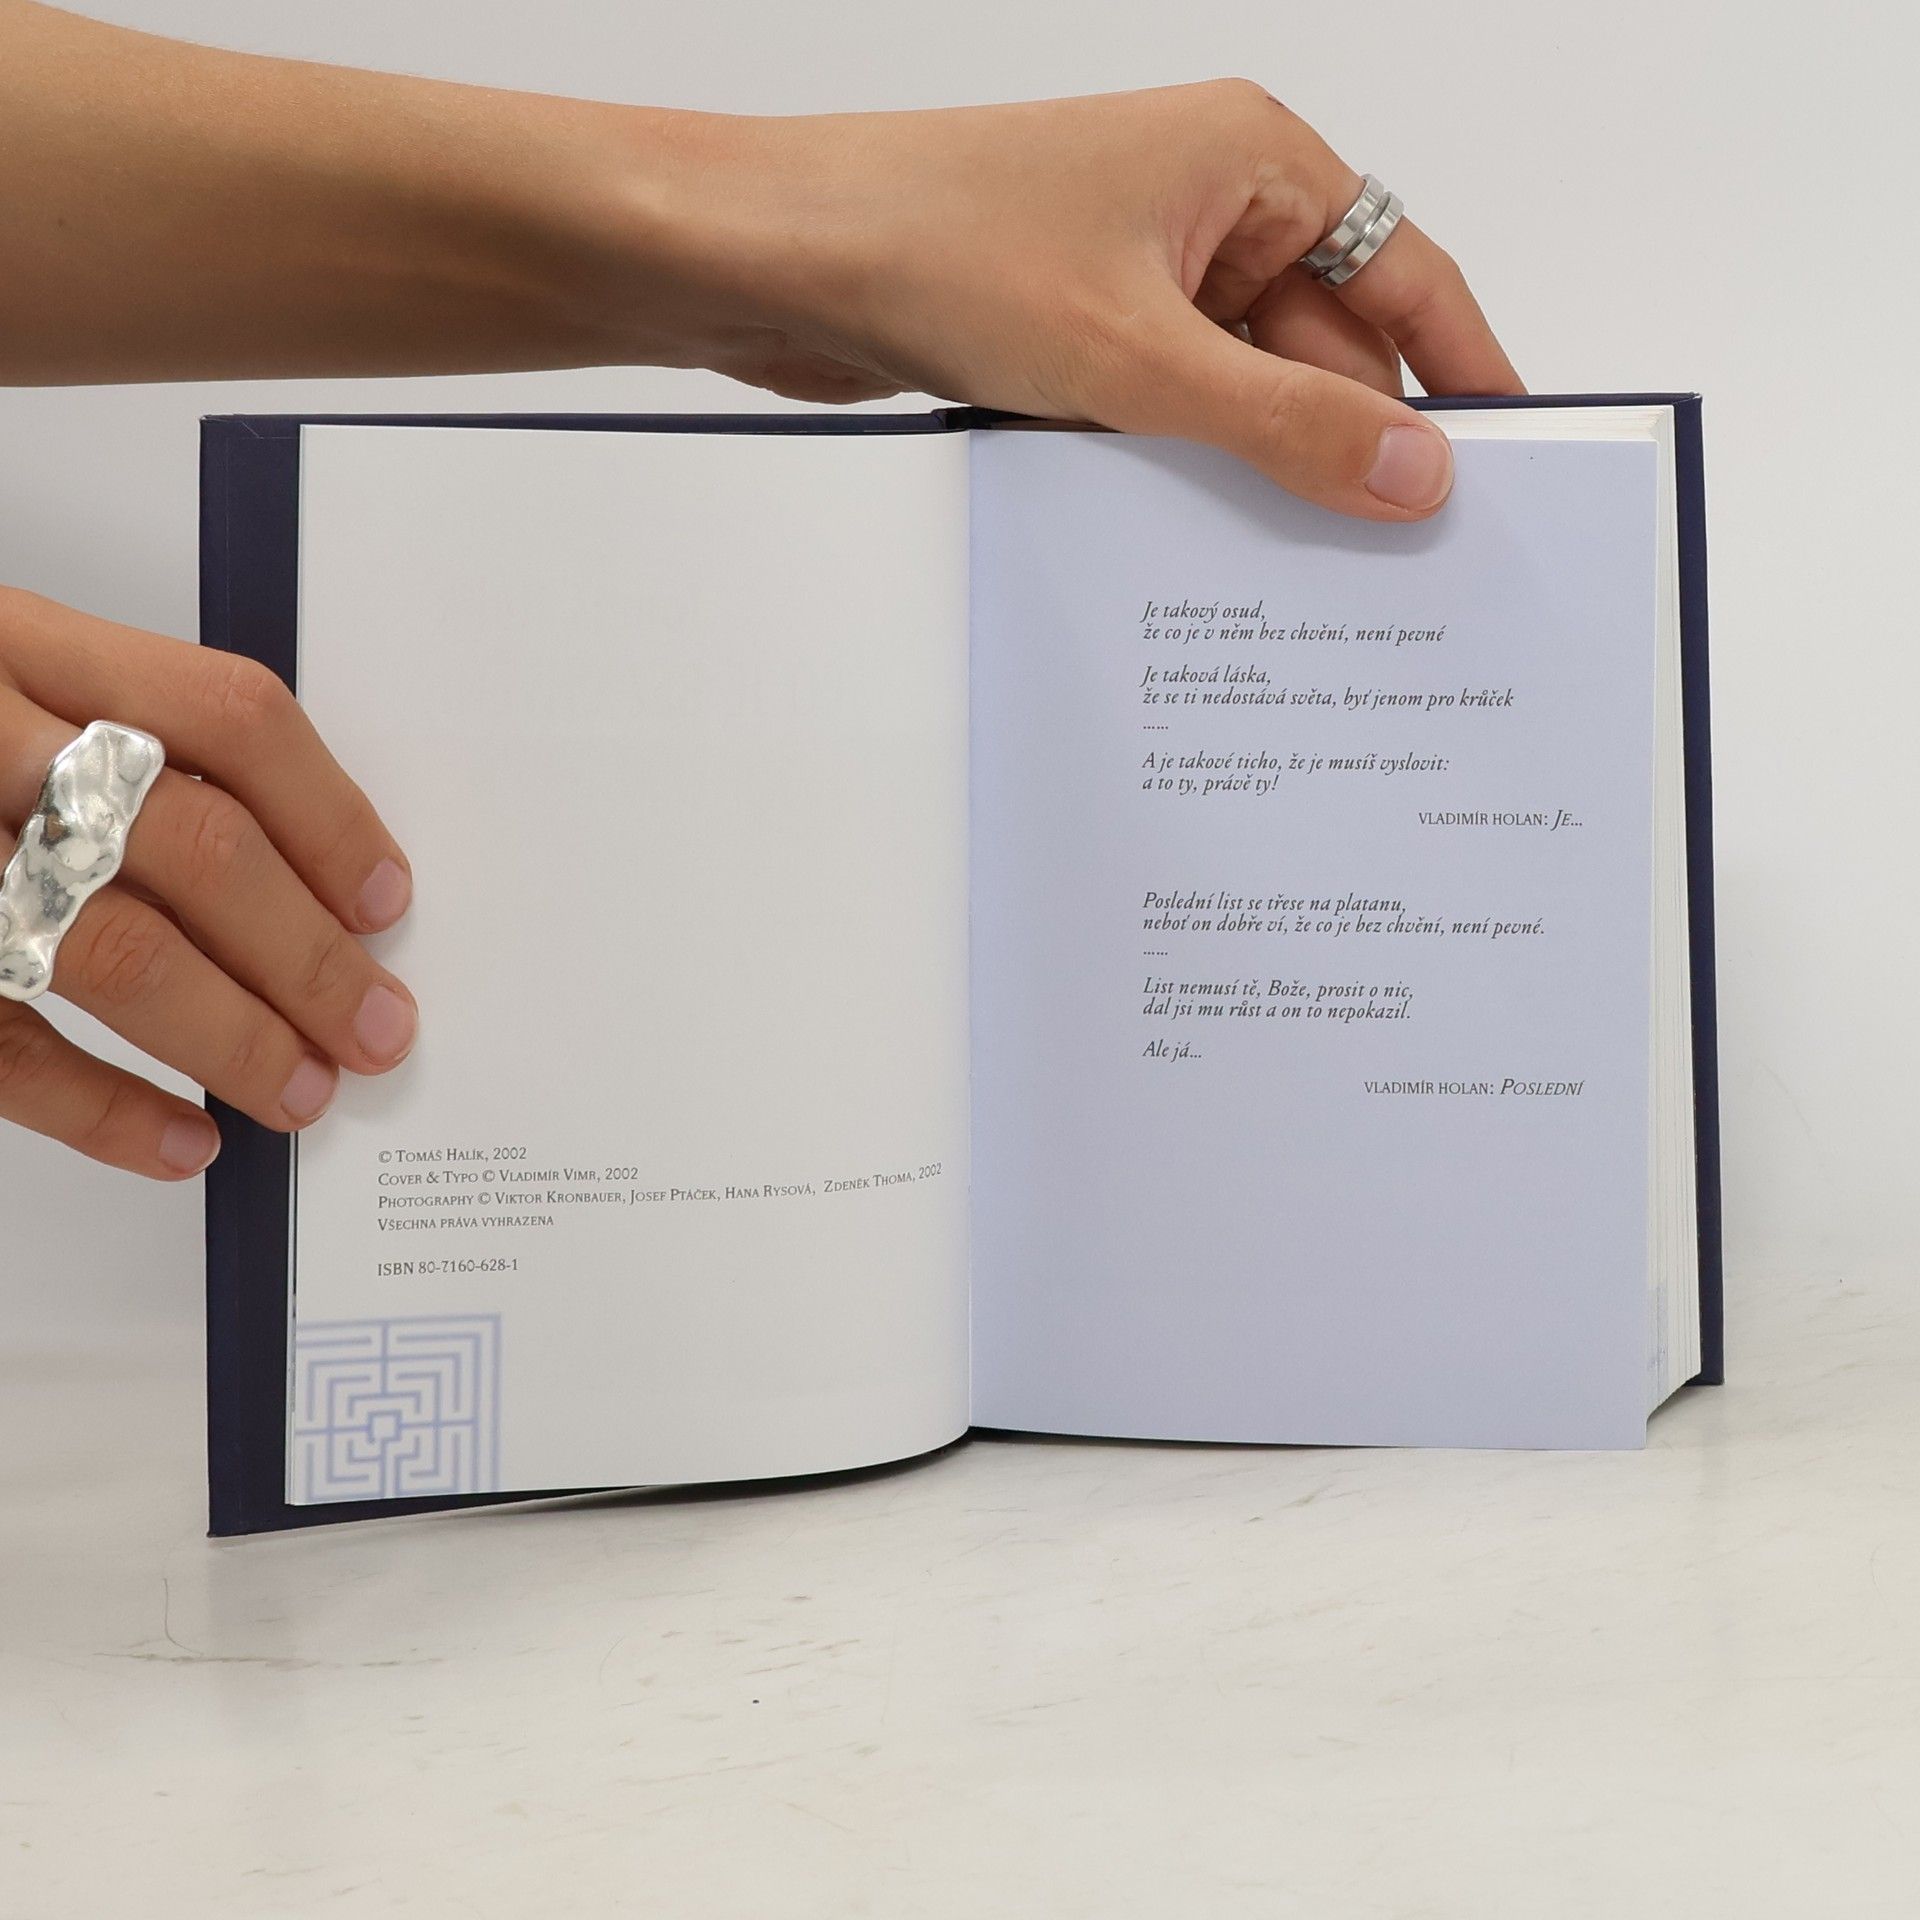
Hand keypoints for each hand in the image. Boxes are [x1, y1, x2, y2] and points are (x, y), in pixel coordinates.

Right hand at [0, 590, 416, 1178]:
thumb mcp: (1, 673)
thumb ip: (122, 735)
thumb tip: (309, 876)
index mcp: (18, 640)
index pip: (227, 717)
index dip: (330, 817)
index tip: (389, 902)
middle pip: (192, 843)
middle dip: (307, 955)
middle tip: (381, 1029)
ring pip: (107, 947)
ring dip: (230, 1034)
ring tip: (306, 1092)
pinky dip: (100, 1110)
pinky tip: (182, 1144)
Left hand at [596, 81, 1522, 519]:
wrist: (772, 259)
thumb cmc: (937, 247)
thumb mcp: (1137, 358)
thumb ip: (1284, 423)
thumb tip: (1414, 476)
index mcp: (1251, 163)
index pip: (1403, 278)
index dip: (1461, 376)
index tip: (1508, 469)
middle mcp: (1205, 211)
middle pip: (1326, 347)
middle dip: (1352, 449)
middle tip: (1403, 569)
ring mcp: (1138, 277)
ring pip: (1243, 394)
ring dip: (1262, 474)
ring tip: (1312, 582)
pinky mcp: (1078, 336)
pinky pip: (1169, 417)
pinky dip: (1188, 475)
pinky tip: (1207, 553)